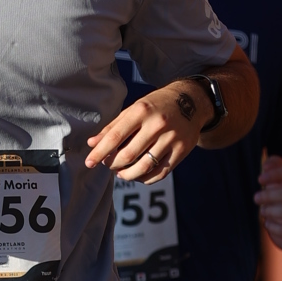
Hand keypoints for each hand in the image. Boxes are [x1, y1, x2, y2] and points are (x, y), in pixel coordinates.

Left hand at [87, 82, 205, 183]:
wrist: (192, 101)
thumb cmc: (156, 105)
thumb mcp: (134, 109)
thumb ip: (113, 126)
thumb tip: (92, 144)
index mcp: (142, 111)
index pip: (116, 136)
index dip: (100, 152)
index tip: (89, 163)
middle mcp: (157, 125)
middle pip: (128, 155)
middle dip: (113, 164)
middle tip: (108, 165)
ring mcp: (172, 139)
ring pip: (144, 167)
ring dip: (127, 175)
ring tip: (121, 173)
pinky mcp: (182, 150)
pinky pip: (160, 173)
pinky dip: (145, 178)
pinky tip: (138, 175)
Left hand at [256, 154, 281, 251]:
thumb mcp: (280, 182)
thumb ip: (275, 167)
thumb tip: (268, 164)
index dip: (275, 174)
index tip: (259, 179)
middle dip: (270, 195)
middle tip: (256, 198)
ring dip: (271, 211)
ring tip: (263, 211)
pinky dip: (273, 227)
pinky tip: (267, 223)